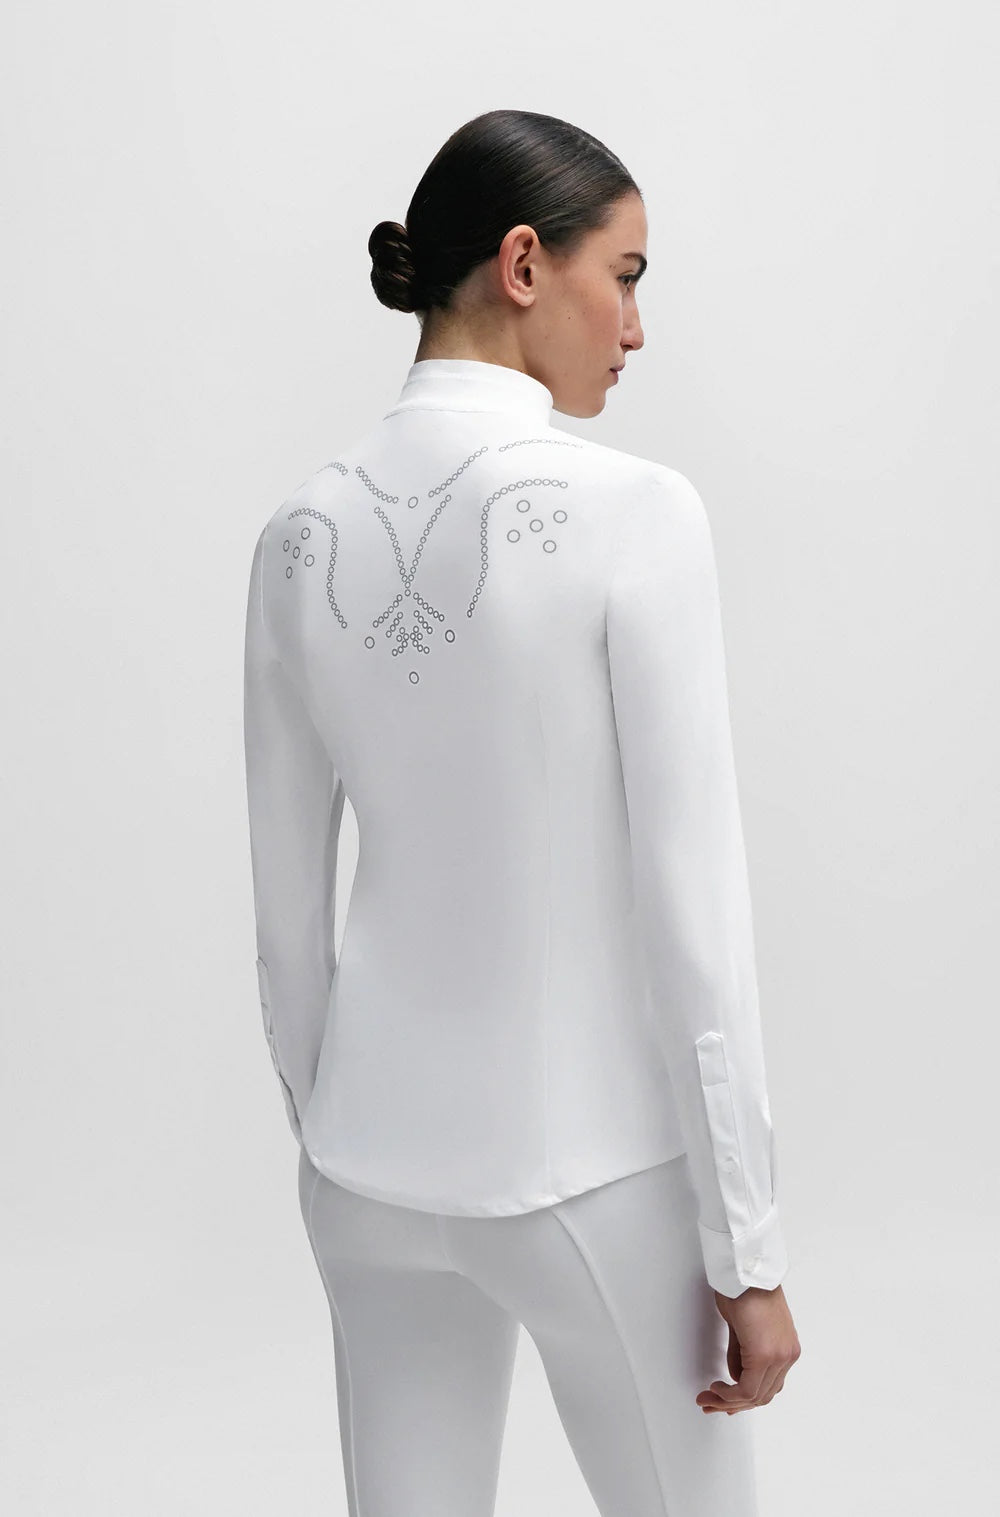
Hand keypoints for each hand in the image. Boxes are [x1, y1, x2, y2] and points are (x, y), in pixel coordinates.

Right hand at [695, 1282, 800, 1413]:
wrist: (746, 1270)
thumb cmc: (744, 1287)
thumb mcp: (743, 1327)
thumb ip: (743, 1355)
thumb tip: (735, 1376)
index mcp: (786, 1348)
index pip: (769, 1387)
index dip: (745, 1399)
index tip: (726, 1401)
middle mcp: (787, 1355)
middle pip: (762, 1395)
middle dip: (734, 1404)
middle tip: (711, 1404)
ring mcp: (780, 1356)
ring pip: (755, 1395)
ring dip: (728, 1401)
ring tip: (708, 1399)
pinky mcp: (767, 1354)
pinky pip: (748, 1387)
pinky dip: (730, 1393)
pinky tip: (716, 1388)